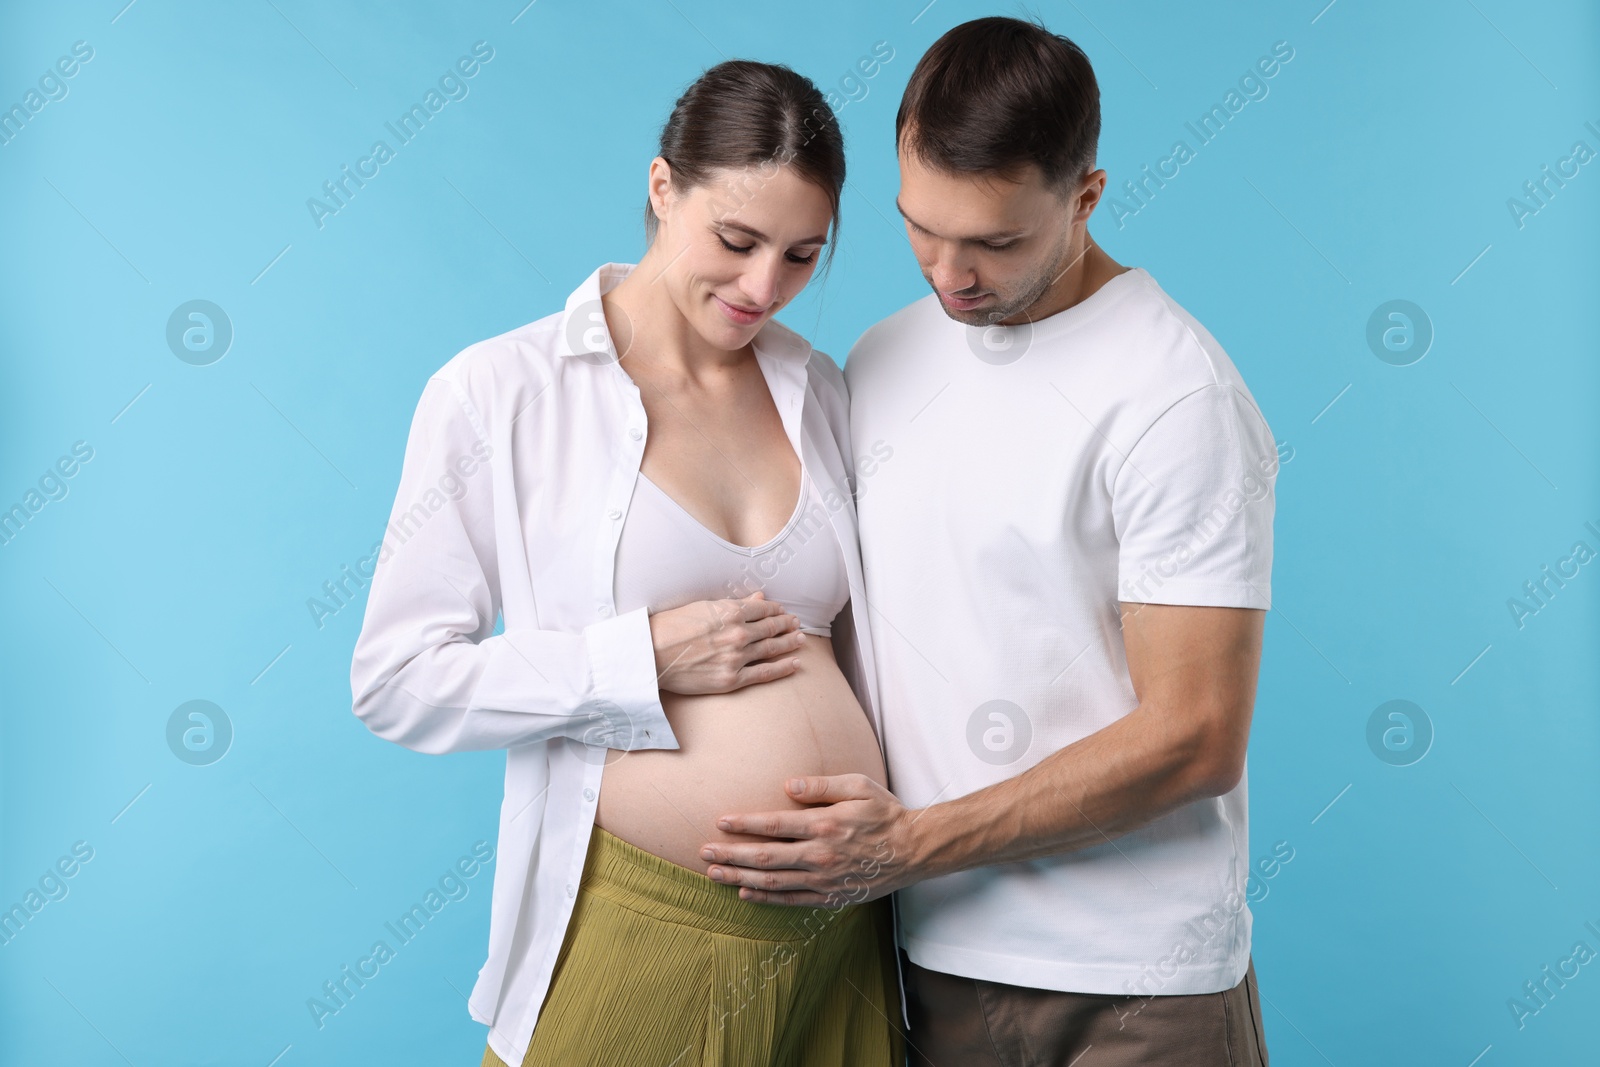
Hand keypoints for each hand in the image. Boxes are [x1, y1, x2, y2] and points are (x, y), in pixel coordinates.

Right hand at [649, 592, 805, 695]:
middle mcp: (738, 634)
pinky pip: (764, 673)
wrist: (651, 654)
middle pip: (771, 628)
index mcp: (730, 612)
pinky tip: (795, 664)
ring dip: (789, 643)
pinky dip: (783, 668)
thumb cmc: (670, 627)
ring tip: (800, 639)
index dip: (775, 610)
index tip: (782, 611)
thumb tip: (758, 599)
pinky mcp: (731, 679)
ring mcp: (736, 657)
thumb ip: (734, 604)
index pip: (762, 609)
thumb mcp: (703, 607)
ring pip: (771, 649)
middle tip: (796, 623)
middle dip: (786, 625)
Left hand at [698, 774, 919, 906]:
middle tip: (704, 851)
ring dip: (740, 877)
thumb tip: (788, 785)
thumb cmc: (885, 813)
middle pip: (765, 856)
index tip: (720, 822)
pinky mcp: (831, 896)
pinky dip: (765, 898)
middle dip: (731, 853)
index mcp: (825, 824)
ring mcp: (825, 879)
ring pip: (773, 881)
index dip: (744, 824)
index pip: (774, 825)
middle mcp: (821, 854)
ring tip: (714, 873)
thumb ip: (822, 785)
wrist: (914, 850)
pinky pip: (792, 900)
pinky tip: (745, 892)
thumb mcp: (858, 786)